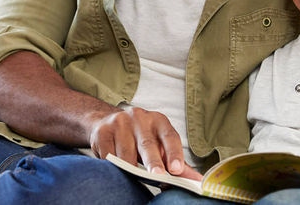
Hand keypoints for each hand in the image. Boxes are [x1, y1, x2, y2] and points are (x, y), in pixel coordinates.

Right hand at [86, 107, 201, 179]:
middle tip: (158, 176)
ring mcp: (119, 123)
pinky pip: (108, 155)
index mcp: (158, 121)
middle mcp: (139, 118)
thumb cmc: (140, 137)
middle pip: (147, 144)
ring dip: (130, 169)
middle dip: (153, 162)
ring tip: (133, 178)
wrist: (106, 122)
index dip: (174, 153)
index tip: (177, 169)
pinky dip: (113, 166)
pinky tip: (116, 169)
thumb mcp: (159, 144)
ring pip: (126, 153)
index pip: (170, 137)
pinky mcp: (102, 132)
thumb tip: (197, 181)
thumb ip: (176, 161)